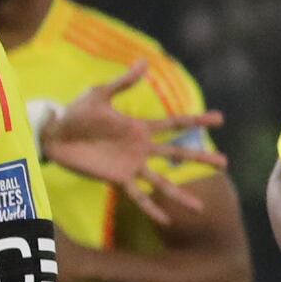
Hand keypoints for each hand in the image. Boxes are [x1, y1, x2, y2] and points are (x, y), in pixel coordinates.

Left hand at [44, 67, 225, 223]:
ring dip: (181, 194)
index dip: (197, 120)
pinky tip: (166, 220)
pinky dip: (151, 209)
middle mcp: (141, 148)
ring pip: (162, 182)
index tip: (220, 118)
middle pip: (177, 153)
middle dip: (200, 157)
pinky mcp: (117, 180)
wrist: (55, 135)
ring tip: (199, 208)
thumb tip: (145, 62)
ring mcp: (131, 166)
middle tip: (225, 163)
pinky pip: (137, 197)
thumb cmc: (76, 113)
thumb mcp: (100, 94)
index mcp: (139, 127)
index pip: (175, 124)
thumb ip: (124, 82)